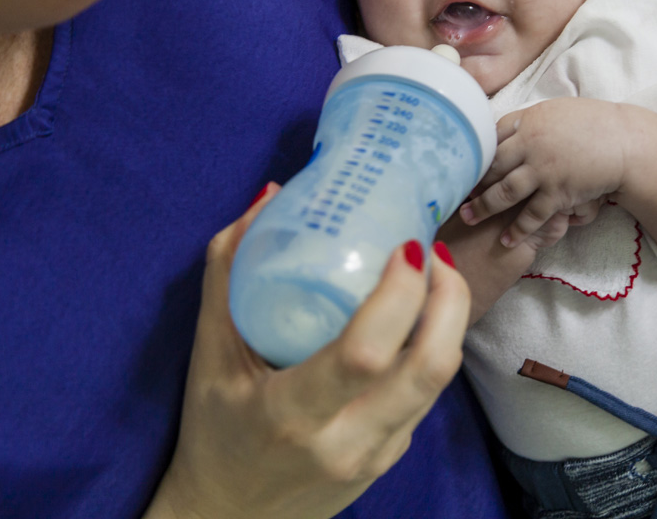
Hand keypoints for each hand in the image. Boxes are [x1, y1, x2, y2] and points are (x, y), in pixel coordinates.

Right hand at [144, 184, 470, 518]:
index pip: (366, 353)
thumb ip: (227, 275)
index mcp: (292, 415)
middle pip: (430, 367)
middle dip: (449, 298)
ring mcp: (377, 455)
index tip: (406, 246)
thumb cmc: (212, 436)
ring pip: (439, 380)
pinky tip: (415, 316)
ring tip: (434, 271)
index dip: (399, 295)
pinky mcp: (392, 459)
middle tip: (433, 249)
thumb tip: (267, 196)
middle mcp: (345, 440)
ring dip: (448, 318)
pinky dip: (429, 347)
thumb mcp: (207, 358)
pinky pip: (425, 395)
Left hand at [459, 99, 625, 248]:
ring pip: (504, 192)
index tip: (459, 164)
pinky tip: (506, 240)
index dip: (473, 153)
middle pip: (490, 167)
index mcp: (528, 122)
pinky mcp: (558, 192)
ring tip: (468, 218)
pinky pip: (532, 214)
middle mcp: (530, 145)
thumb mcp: (555, 112)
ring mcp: (543, 170)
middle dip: (470, 182)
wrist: (625, 142)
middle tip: (450, 194)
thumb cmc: (593, 123)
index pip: (490, 138)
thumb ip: (528, 122)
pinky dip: (518, 229)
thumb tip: (505, 129)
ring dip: (483, 207)